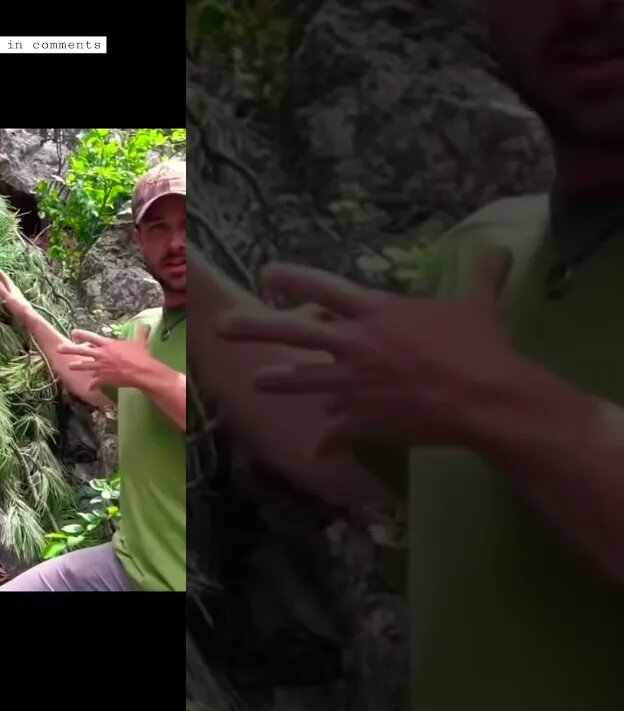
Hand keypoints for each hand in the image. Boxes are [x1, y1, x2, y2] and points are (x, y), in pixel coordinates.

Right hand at [0, 271, 32, 318]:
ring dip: (6, 286)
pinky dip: (8, 292)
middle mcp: (16, 291)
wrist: (27, 315)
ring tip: (3, 284)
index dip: (2, 275)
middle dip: (4, 279)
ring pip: (11, 288)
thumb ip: (2, 290)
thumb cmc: (17, 306)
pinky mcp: (18, 302)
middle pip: (9, 283)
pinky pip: (11, 294)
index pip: (7, 280)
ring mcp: (18, 296)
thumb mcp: (7, 297)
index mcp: (13, 289)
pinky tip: (7, 296)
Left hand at [56, 326, 159, 391]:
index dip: (81, 334)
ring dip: (76, 366)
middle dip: (69, 349)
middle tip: (59, 349)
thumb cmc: (140, 356)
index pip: (91, 337)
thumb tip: (146, 325)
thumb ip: (140, 334)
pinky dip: (92, 385)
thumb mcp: (139, 343)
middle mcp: (101, 354)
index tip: (73, 333)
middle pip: (81, 351)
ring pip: (84, 366)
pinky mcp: (103, 378)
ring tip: (69, 366)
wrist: (140, 371)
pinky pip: (95, 382)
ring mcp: (100, 367)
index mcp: (108, 344)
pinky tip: (90, 387)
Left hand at [214, 248, 517, 452]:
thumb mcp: (477, 306)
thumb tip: (500, 252)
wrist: (486, 400)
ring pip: (300, 381)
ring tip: (256, 382)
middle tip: (220, 328)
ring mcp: (352, 384)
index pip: (321, 287)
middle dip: (251, 327)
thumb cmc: (480, 348)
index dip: (290, 278)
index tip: (268, 275)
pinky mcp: (360, 418)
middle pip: (290, 332)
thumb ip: (480, 278)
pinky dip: (330, 440)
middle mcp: (354, 344)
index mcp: (375, 312)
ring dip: (277, 381)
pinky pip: (337, 431)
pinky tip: (320, 449)